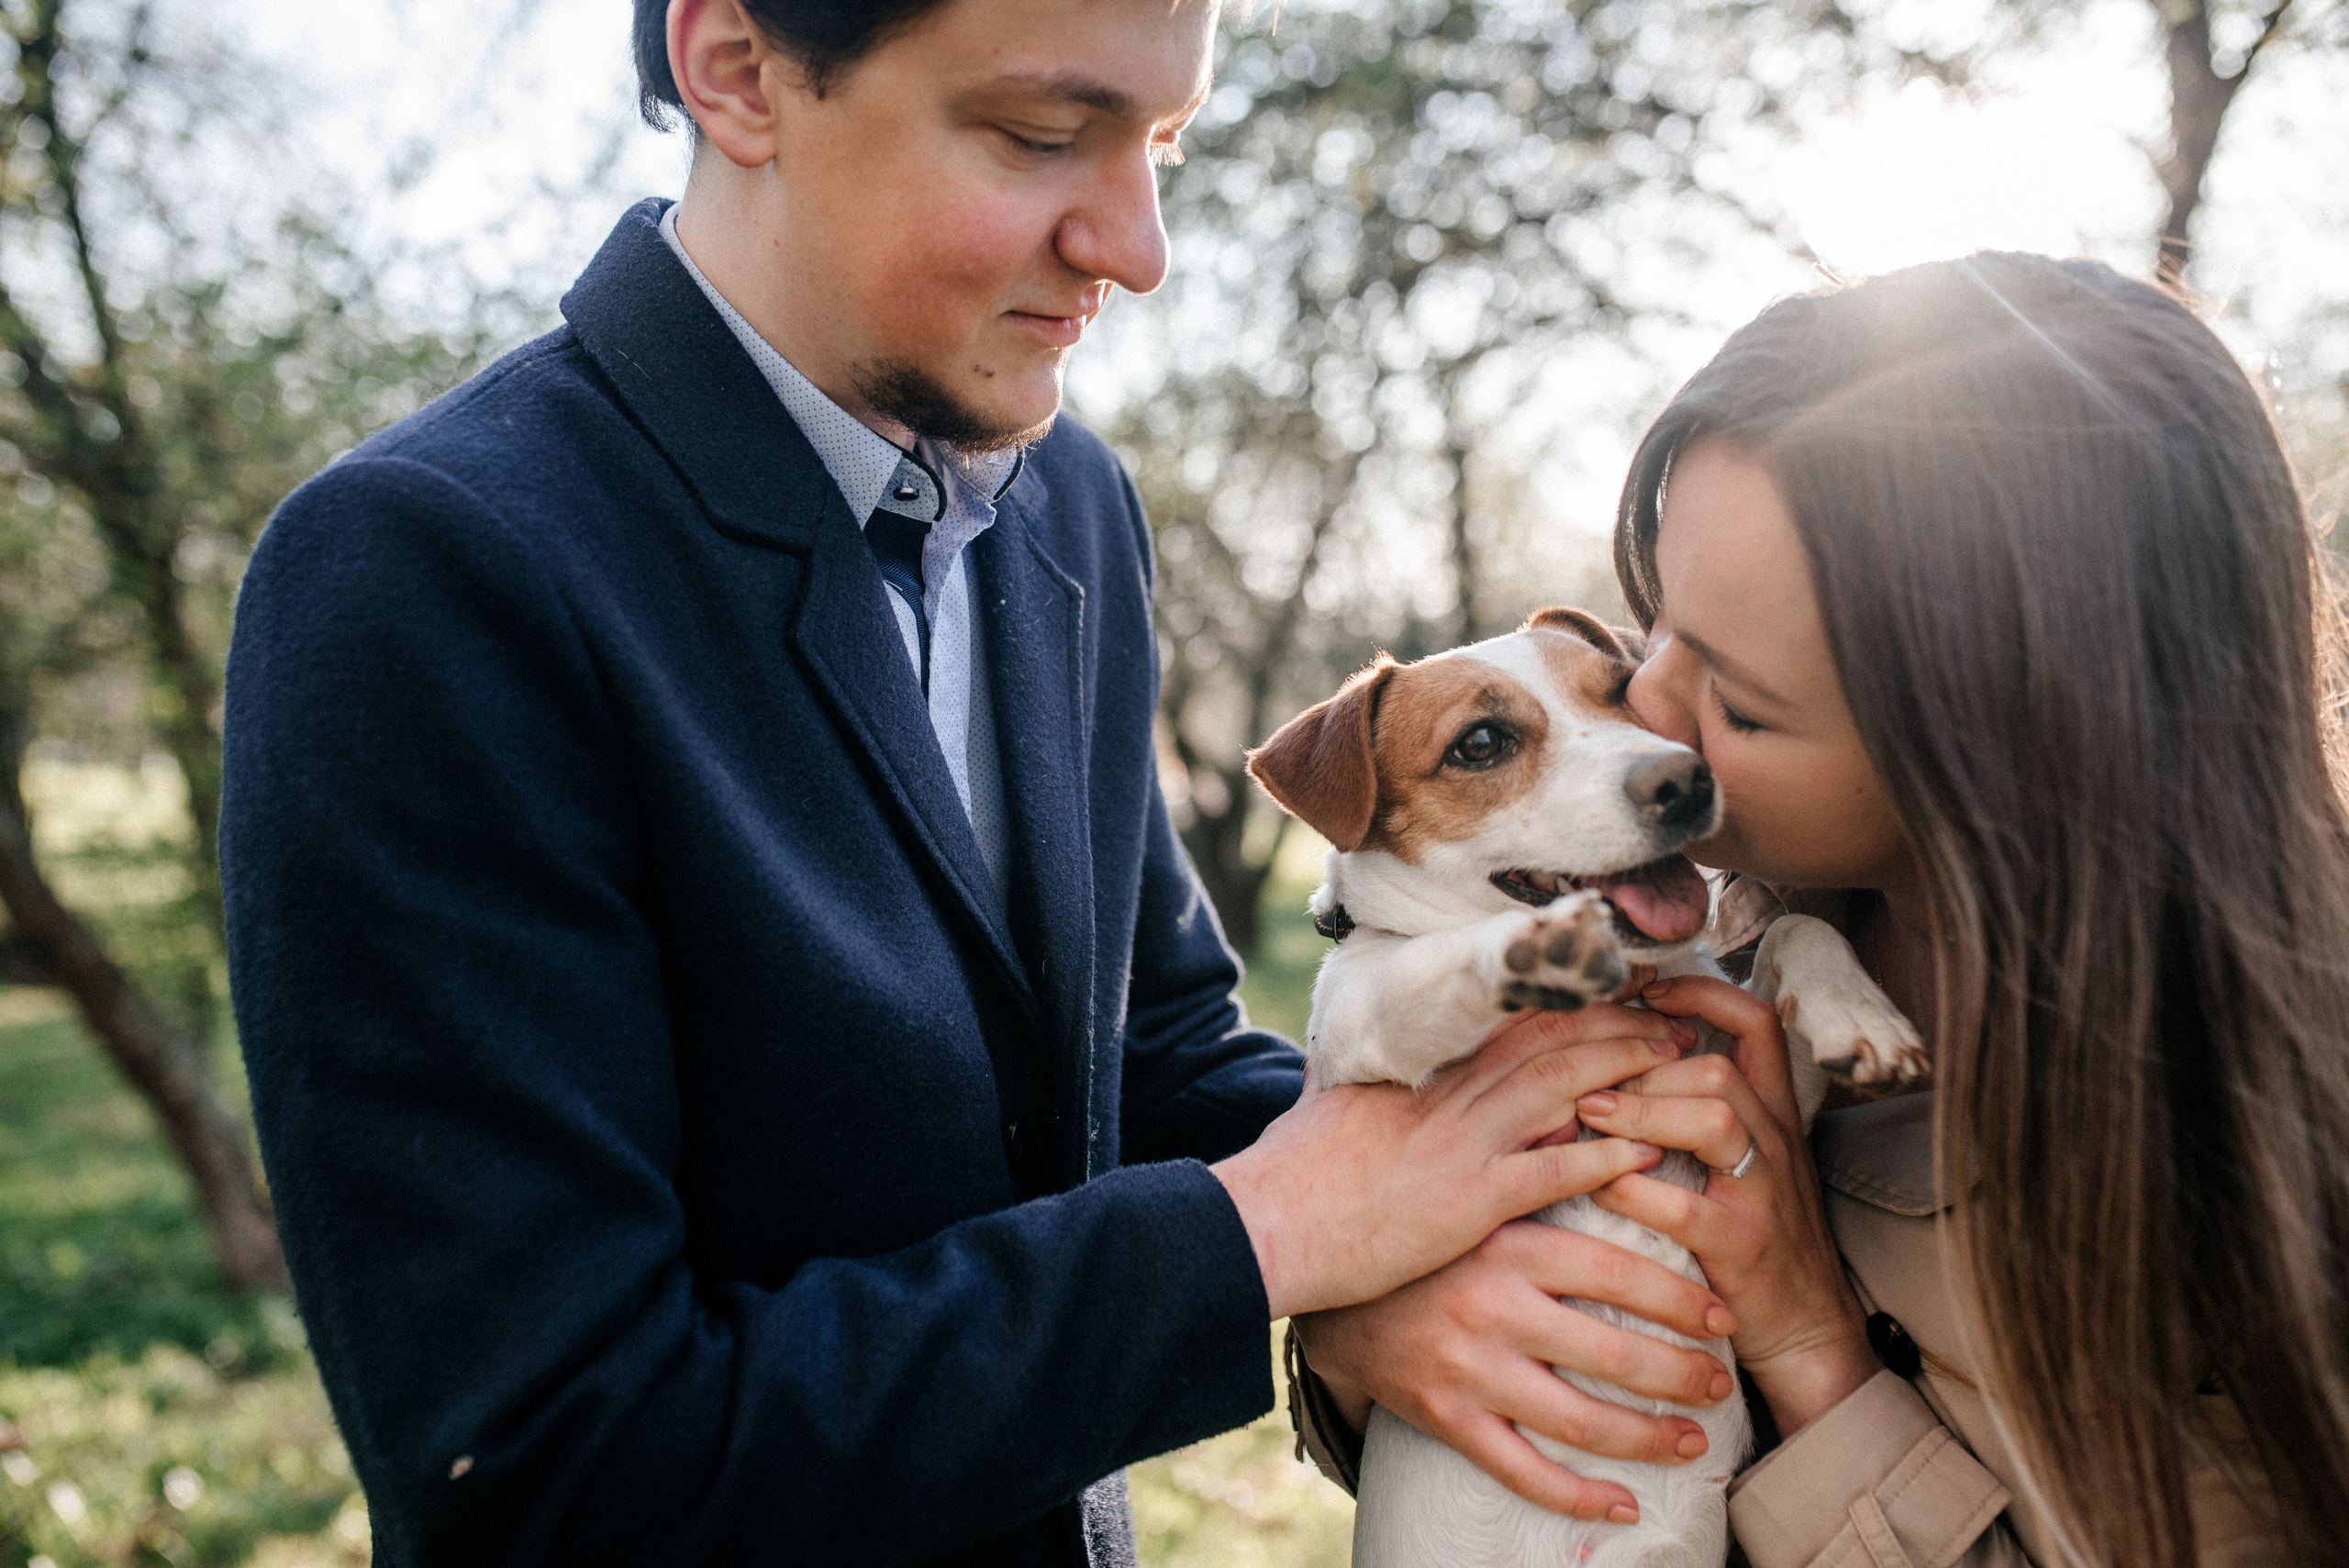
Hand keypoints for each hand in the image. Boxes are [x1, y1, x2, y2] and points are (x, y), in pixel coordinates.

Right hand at [1213, 1004, 1689, 1319]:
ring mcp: (1464, 1143)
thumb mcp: (1339, 1104)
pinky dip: (1604, 1154)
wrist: (1269, 1219)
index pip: (1512, 1018)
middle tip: (1676, 1015)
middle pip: (1553, 1039)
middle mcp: (1451, 1095)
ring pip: (1564, 1087)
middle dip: (1621, 1024)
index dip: (1573, 1000)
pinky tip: (1647, 1147)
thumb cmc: (1299, 1170)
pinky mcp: (1471, 1200)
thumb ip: (1374, 1077)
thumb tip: (1372, 1052)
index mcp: (1425, 1071)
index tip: (1619, 991)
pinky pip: (1553, 1168)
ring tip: (1681, 1060)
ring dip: (1629, 1069)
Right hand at [1294, 1215, 1738, 1524]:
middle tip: (1722, 1382)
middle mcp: (1491, 1308)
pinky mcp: (1445, 1417)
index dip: (1679, 1299)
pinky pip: (1520, 1471)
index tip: (1723, 1316)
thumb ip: (1549, 1174)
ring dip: (1648, 1438)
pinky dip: (1577, 1496)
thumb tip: (1634, 1140)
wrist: (1334, 1289)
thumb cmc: (1429, 1237)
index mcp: (1508, 1245)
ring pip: (1577, 1420)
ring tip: (1696, 1442)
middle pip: (1609, 1352)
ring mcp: (1467, 1368)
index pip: (1615, 1272)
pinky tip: (1625, 1507)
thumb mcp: (1483, 1196)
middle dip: (1680, 1374)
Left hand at [1573, 975, 1877, 1436]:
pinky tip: (1596, 1185)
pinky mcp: (1742, 1246)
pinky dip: (1631, 1189)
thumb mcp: (1741, 1157)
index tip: (1645, 992)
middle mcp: (1774, 1141)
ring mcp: (1763, 1192)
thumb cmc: (1754, 1233)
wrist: (1806, 1328)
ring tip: (1588, 1114)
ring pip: (1713, 1117)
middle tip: (1590, 1074)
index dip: (1702, 994)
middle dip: (1647, 1062)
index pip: (1756, 1023)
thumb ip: (1698, 1104)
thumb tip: (1628, 1050)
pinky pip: (1684, 1205)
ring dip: (1640, 1110)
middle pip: (1719, 1066)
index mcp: (1772, 1111)